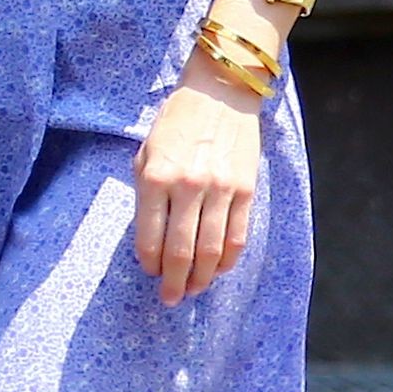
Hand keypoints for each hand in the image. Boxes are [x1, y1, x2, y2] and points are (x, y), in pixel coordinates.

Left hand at [131, 48, 262, 305]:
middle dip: (174, 282)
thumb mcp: (147, 149)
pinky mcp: (246, 191)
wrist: (219, 93)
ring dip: (201, 279)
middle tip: (170, 298)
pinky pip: (237, 238)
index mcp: (155, 175)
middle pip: (181, 252)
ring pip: (211, 252)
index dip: (149, 262)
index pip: (149, 235)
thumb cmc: (176, 122)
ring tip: (193, 290)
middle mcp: (187, 185)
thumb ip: (146, 191)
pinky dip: (226, 261)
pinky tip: (217, 270)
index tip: (149, 272)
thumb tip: (150, 236)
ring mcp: (220, 190)